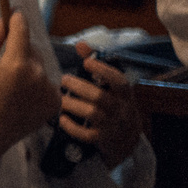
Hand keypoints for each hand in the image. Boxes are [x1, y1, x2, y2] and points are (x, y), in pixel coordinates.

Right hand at [0, 13, 60, 187]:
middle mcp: (36, 75)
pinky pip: (47, 82)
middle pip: (32, 49)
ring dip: (29, 67)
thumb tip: (3, 21)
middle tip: (5, 62)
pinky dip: (38, 83)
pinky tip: (23, 95)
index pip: (22, 31)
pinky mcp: (55, 101)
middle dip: (20, 49)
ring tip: (13, 84)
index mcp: (15, 64)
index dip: (18, 20)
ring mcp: (48, 89)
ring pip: (40, 66)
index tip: (16, 13)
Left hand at [61, 44, 146, 164]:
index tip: (86, 62)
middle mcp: (122, 110)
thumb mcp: (112, 89)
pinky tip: (62, 119)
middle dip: (79, 87)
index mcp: (125, 95)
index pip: (120, 82)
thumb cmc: (114, 107)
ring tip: (60, 98)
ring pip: (93, 113)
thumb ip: (97, 67)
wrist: (126, 142)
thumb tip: (81, 44)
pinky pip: (88, 134)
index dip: (103, 70)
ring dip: (73, 104)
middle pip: (101, 97)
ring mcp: (113, 126)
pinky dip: (72, 127)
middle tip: (63, 80)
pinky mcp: (103, 140)